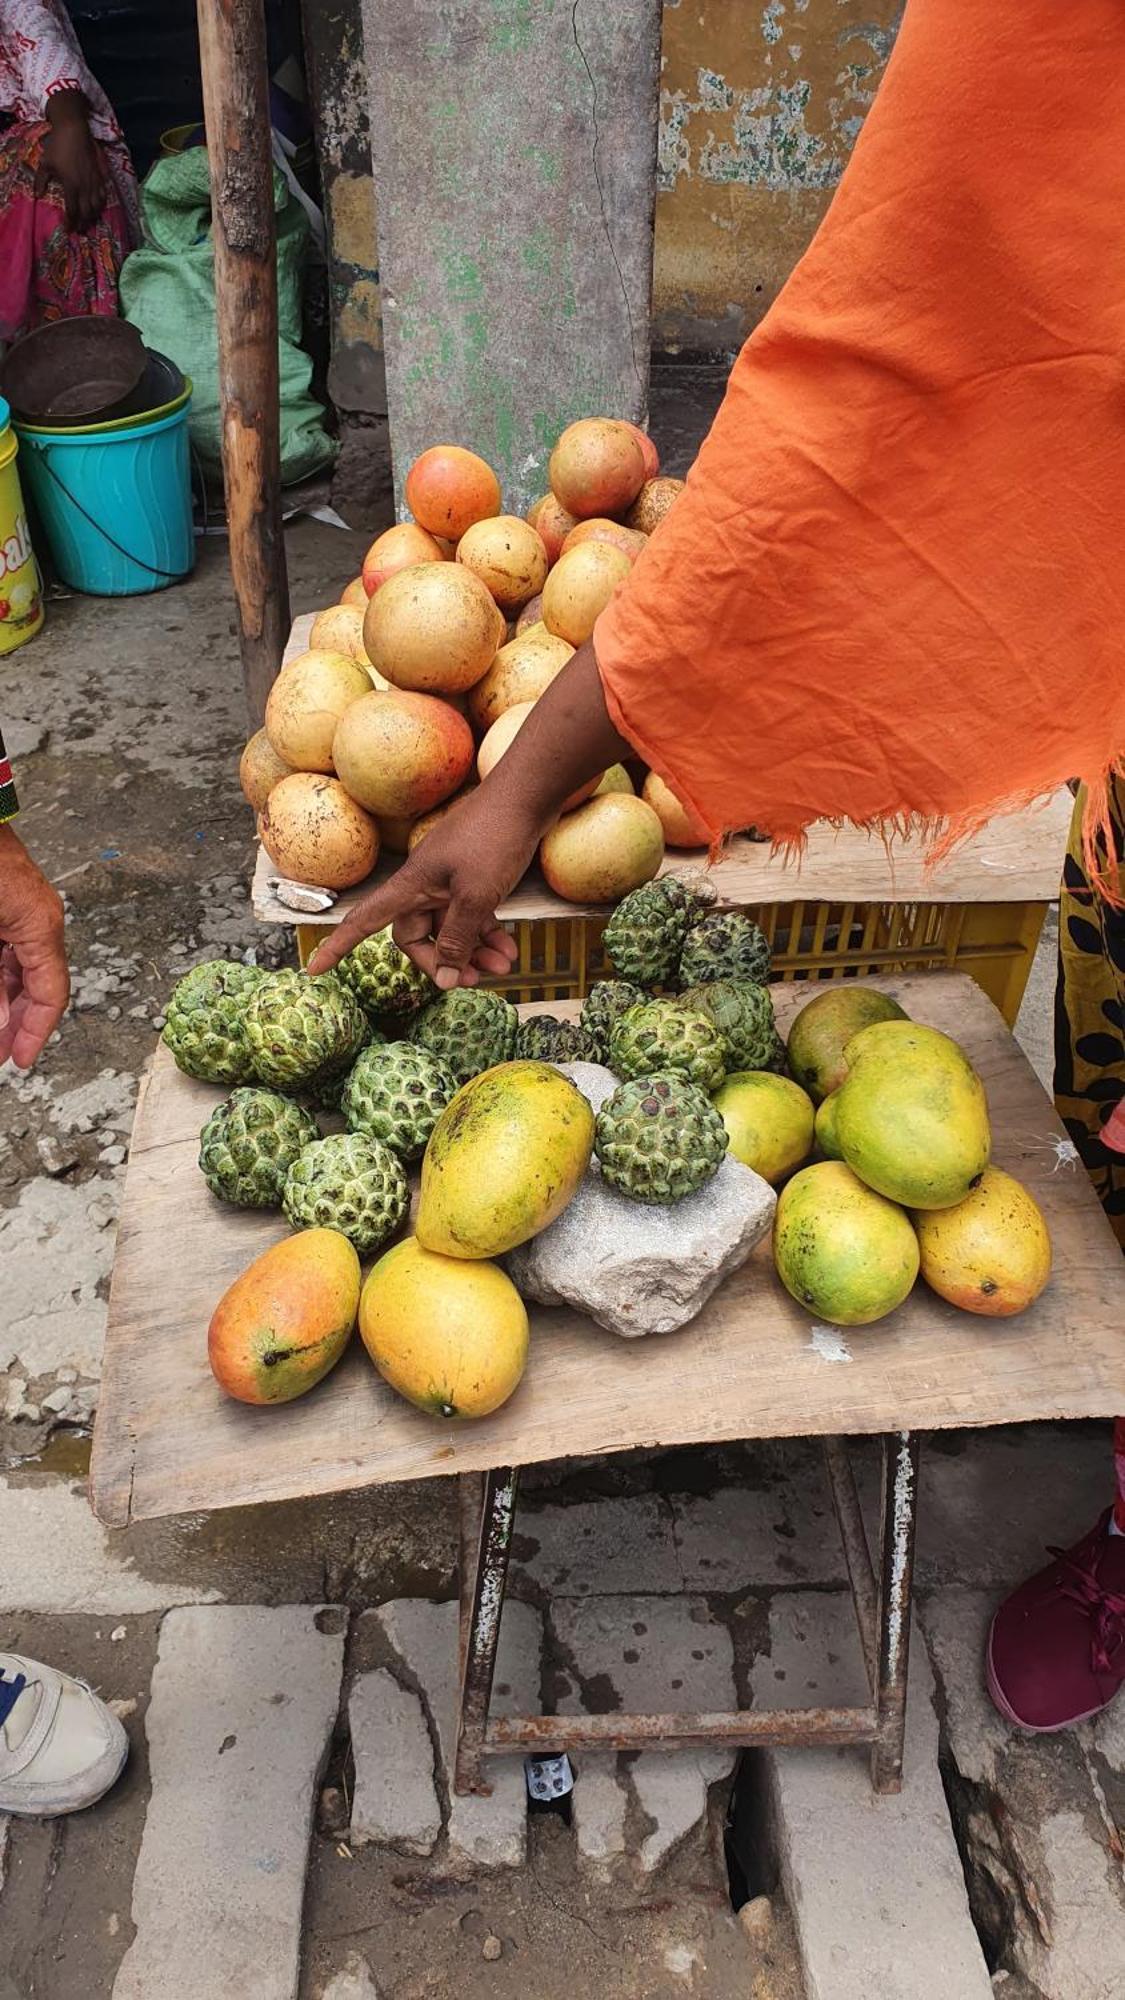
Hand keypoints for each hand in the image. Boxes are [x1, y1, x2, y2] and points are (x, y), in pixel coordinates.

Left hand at [0, 827, 69, 1068]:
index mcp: (40, 926)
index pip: (50, 994)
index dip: (34, 1033)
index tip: (17, 1061)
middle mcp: (39, 920)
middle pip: (35, 986)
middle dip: (14, 1024)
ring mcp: (22, 911)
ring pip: (17, 971)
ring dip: (3, 1002)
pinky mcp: (6, 905)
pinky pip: (5, 952)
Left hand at [39, 94, 107, 232]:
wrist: (74, 130)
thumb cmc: (58, 146)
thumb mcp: (45, 163)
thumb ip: (41, 180)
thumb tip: (37, 196)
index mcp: (71, 186)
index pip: (73, 210)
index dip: (71, 223)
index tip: (68, 230)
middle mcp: (85, 187)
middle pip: (87, 212)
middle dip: (84, 224)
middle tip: (80, 230)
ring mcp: (95, 181)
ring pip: (98, 205)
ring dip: (94, 216)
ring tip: (89, 222)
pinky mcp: (101, 175)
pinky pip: (104, 194)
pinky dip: (102, 204)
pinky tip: (99, 207)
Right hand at [307, 640, 629, 985]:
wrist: (527, 795)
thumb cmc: (494, 838)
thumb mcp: (475, 896)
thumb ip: (459, 938)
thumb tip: (447, 979)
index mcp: (410, 886)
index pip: (364, 921)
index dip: (339, 946)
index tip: (313, 971)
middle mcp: (424, 885)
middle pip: (417, 936)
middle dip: (444, 961)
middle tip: (472, 981)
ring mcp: (450, 880)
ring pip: (451, 929)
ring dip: (474, 952)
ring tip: (502, 967)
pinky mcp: (474, 878)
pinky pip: (471, 916)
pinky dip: (488, 935)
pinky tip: (509, 950)